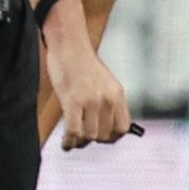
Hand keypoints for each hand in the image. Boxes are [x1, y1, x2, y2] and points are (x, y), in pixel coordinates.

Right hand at [47, 26, 131, 147]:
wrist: (69, 46)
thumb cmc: (83, 64)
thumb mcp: (105, 83)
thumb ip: (109, 103)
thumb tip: (106, 128)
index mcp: (117, 94)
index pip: (122, 127)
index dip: (112, 137)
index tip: (103, 139)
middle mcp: (107, 99)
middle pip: (104, 134)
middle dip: (93, 139)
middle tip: (84, 138)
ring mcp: (90, 101)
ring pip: (88, 136)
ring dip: (79, 142)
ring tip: (73, 141)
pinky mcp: (72, 101)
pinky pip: (73, 131)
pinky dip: (68, 142)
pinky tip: (65, 143)